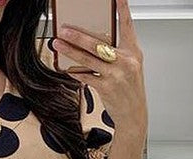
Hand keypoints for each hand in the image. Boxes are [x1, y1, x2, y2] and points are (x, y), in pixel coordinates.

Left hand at [53, 0, 146, 140]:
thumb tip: (94, 45)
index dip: (123, 9)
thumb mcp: (130, 67)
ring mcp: (116, 74)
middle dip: (78, 36)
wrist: (134, 114)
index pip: (128, 26)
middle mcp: (126, 61)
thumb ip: (116, 53)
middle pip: (98, 44)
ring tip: (58, 44)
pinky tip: (68, 68)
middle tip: (65, 28)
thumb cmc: (130, 90)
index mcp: (133, 52)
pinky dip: (76, 72)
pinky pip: (86, 76)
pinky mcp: (106, 87)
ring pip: (88, 59)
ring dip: (70, 51)